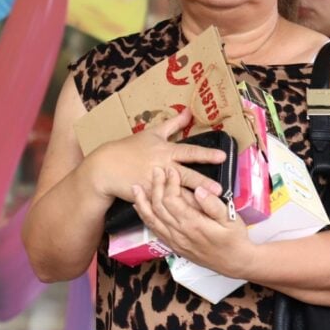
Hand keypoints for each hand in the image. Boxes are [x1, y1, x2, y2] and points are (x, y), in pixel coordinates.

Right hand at [89, 108, 225, 202]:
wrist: (107, 166)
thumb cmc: (131, 147)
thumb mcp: (153, 133)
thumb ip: (174, 124)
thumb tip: (190, 111)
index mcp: (166, 151)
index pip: (189, 152)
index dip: (206, 154)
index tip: (222, 156)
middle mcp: (162, 167)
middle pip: (186, 176)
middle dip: (202, 183)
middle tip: (218, 190)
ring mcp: (155, 184)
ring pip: (177, 194)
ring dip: (192, 201)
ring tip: (208, 207)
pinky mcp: (148, 196)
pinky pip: (164, 204)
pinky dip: (176, 210)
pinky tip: (188, 217)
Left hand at [131, 166, 254, 276]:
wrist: (235, 263)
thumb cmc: (235, 238)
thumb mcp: (230, 219)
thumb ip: (213, 204)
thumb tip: (198, 189)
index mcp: (193, 224)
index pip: (172, 200)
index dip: (169, 183)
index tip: (171, 169)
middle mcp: (180, 233)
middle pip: (158, 207)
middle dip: (155, 186)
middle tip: (155, 171)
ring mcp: (175, 241)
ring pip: (151, 219)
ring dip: (142, 202)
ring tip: (136, 187)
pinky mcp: (173, 246)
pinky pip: (154, 230)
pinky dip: (144, 217)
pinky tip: (140, 208)